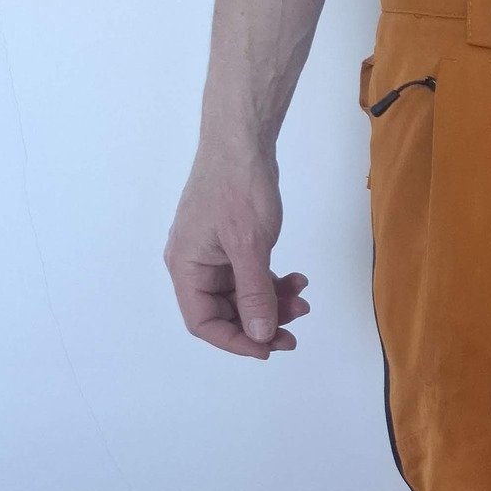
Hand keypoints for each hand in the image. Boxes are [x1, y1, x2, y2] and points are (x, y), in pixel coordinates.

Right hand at [164, 139, 309, 357]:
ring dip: (274, 303)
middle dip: (262, 322)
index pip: (203, 323)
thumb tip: (259, 334)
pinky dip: (274, 282)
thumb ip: (254, 293)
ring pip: (243, 295)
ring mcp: (214, 254)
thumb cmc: (238, 189)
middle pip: (226, 312)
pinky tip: (298, 279)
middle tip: (296, 329)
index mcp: (187, 268)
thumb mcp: (249, 246)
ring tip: (303, 299)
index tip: (269, 348)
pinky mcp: (232, 244)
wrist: (243, 142)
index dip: (236, 341)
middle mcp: (195, 265)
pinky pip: (251, 276)